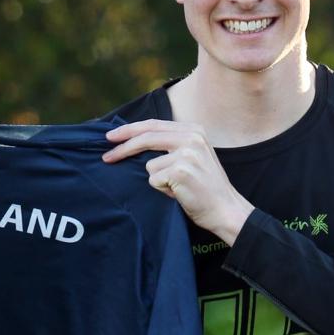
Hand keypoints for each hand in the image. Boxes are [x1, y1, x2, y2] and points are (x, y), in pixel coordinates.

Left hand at [102, 119, 252, 244]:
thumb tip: (134, 142)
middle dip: (123, 147)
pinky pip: (154, 180)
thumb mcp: (192, 157)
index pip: (154, 124)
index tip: (111, 135)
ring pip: (150, 165)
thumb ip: (170, 146)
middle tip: (106, 157)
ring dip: (158, 181)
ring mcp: (187, 153)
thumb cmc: (205, 189)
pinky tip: (180, 194)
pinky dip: (163, 191)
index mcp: (194, 130)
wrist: (226, 210)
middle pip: (146, 137)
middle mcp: (191, 137)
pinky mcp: (180, 171)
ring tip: (178, 188)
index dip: (130, 129)